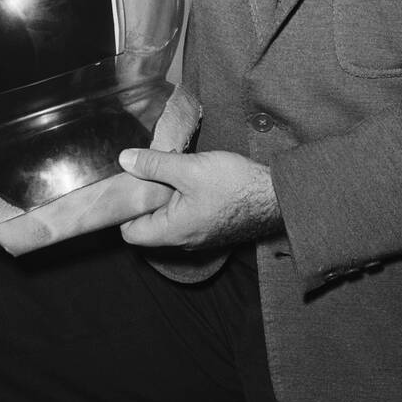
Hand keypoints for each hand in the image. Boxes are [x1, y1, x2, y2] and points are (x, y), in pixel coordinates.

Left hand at [115, 149, 282, 250]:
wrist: (276, 195)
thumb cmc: (234, 184)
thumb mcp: (189, 168)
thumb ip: (153, 165)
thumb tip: (125, 160)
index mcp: (172, 231)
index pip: (129, 232)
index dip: (124, 207)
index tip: (131, 182)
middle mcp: (183, 241)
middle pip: (148, 226)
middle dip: (146, 198)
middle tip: (154, 171)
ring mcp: (199, 237)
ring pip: (168, 220)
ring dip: (166, 197)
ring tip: (175, 171)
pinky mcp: (212, 229)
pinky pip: (186, 218)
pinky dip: (182, 200)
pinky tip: (193, 179)